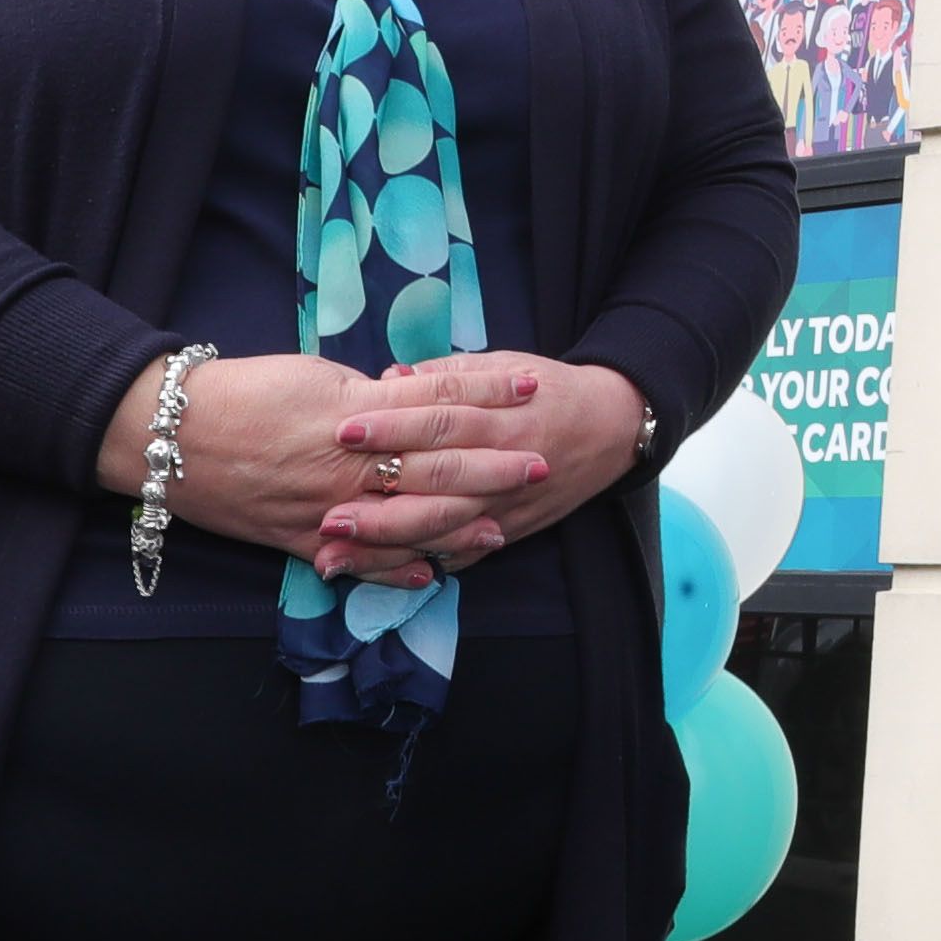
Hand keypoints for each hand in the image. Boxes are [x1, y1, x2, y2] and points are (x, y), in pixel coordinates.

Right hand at [97, 355, 651, 585]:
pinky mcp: (300, 541)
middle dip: (492, 466)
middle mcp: (349, 465)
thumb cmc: (242, 391)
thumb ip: (368, 396)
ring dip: (457, 525)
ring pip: (406, 521)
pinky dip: (396, 569)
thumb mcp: (315, 377)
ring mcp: (327, 508)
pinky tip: (432, 574)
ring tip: (501, 528)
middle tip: (540, 463)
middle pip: (437, 466)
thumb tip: (409, 400)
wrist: (169, 433)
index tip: (529, 385)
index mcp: (356, 414)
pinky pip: (358, 562)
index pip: (439, 401)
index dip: (486, 392)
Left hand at [318, 359, 656, 581]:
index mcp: (501, 413)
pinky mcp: (511, 531)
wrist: (611, 428)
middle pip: (439, 480)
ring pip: (445, 526)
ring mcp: (509, 503)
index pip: (440, 418)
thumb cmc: (546, 390)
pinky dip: (424, 563)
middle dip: (382, 496)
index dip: (392, 424)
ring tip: (338, 549)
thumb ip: (444, 374)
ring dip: (390, 540)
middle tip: (328, 509)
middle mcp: (506, 462)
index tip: (344, 428)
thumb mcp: (503, 366)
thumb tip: (388, 377)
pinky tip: (381, 573)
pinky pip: (465, 553)